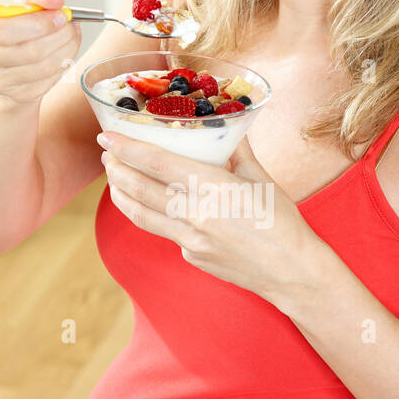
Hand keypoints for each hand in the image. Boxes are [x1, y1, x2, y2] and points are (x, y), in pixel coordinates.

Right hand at [0, 0, 81, 107]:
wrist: (9, 65)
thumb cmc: (15, 28)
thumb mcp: (22, 3)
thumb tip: (54, 1)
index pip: (2, 29)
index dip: (37, 23)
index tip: (60, 15)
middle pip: (25, 51)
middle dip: (57, 36)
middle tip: (72, 26)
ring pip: (40, 68)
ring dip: (65, 51)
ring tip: (72, 37)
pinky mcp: (13, 98)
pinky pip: (46, 83)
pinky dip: (62, 67)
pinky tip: (64, 55)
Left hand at [98, 129, 325, 304]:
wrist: (291, 271)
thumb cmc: (283, 222)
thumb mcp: (261, 179)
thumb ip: (238, 151)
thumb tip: (227, 127)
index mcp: (213, 187)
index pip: (157, 163)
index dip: (128, 148)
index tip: (107, 137)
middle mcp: (195, 214)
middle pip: (140, 189)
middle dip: (116, 169)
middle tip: (106, 155)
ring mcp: (190, 240)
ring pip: (142, 214)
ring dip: (122, 194)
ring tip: (115, 179)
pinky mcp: (191, 257)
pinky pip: (166, 232)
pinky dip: (153, 215)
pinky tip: (154, 206)